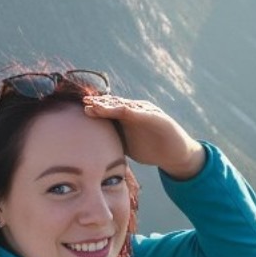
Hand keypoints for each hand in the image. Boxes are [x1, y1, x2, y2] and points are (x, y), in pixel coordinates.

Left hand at [80, 92, 205, 179]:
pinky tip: (123, 110)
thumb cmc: (150, 149)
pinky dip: (132, 111)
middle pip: (114, 104)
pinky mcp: (157, 118)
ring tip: (98, 105)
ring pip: (126, 106)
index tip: (80, 109)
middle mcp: (134, 111)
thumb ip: (111, 141)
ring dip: (112, 105)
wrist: (175, 154)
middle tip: (85, 102)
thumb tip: (88, 150)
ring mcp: (145, 113)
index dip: (95, 108)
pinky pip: (143, 113)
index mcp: (125, 118)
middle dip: (100, 103)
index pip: (108, 110)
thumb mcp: (126, 145)